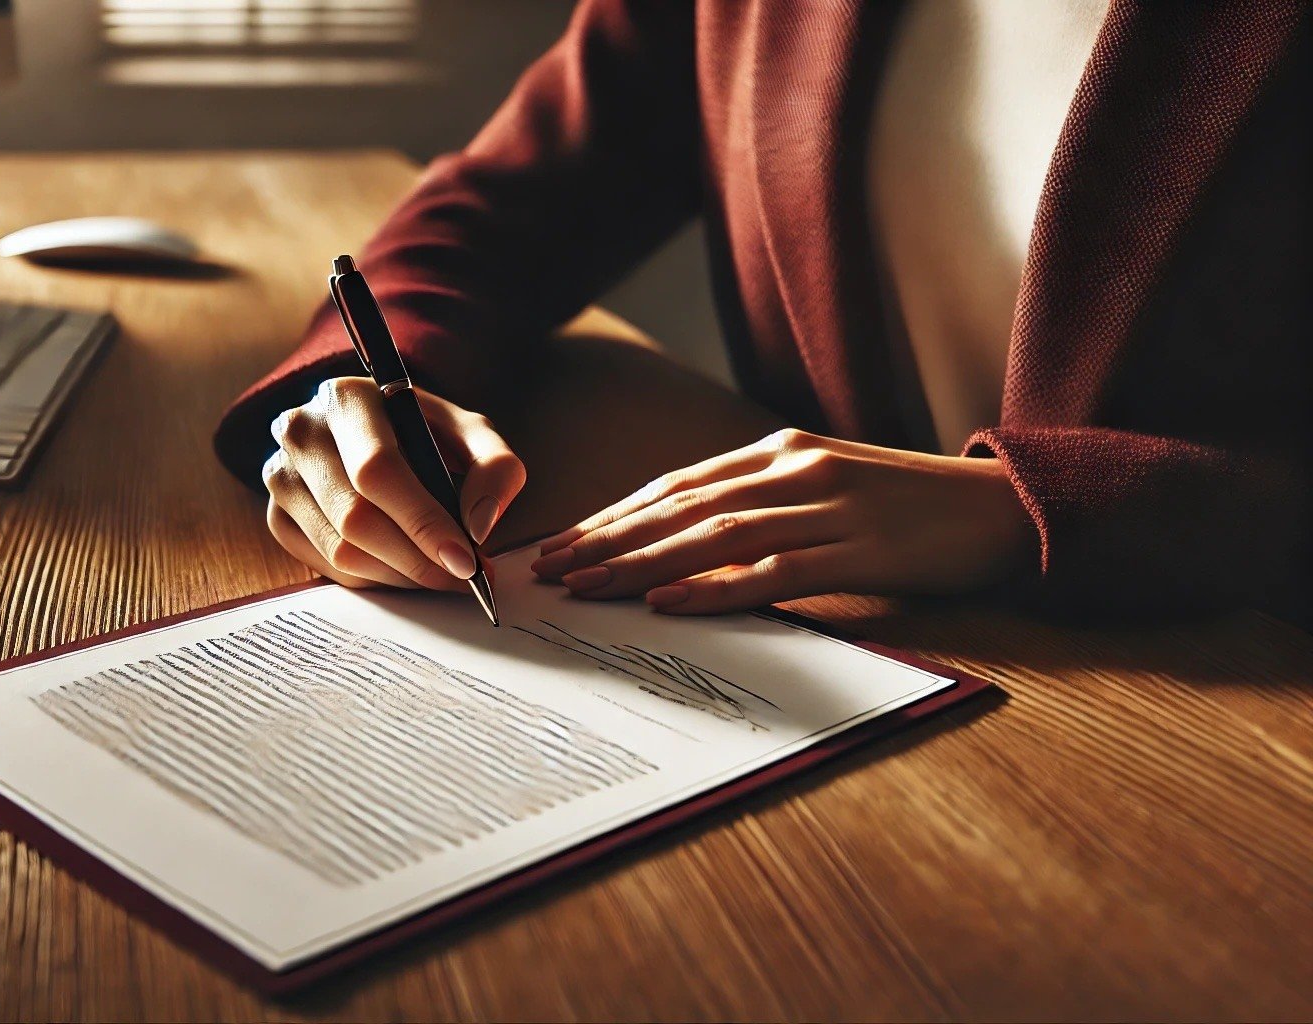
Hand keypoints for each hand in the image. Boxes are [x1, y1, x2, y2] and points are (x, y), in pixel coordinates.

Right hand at [262, 377, 526, 589]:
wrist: (374, 431)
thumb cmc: (424, 432)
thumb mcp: (471, 433)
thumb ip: (495, 469)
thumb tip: (478, 527)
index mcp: (346, 399)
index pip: (377, 471)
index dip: (423, 522)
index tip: (465, 560)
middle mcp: (300, 432)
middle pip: (355, 518)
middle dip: (417, 559)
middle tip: (462, 577)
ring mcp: (280, 475)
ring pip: (340, 549)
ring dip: (399, 574)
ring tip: (438, 572)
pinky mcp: (276, 515)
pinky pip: (324, 566)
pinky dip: (372, 579)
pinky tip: (401, 567)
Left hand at [530, 428, 1033, 613]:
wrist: (1005, 506)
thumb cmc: (909, 507)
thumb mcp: (828, 486)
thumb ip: (764, 503)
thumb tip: (689, 542)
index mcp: (782, 451)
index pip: (677, 484)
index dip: (615, 514)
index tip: (564, 541)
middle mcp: (795, 470)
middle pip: (681, 507)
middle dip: (609, 540)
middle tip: (551, 570)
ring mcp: (827, 509)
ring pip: (714, 536)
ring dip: (642, 563)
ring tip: (588, 586)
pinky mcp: (858, 551)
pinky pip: (773, 572)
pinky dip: (714, 588)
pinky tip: (667, 602)